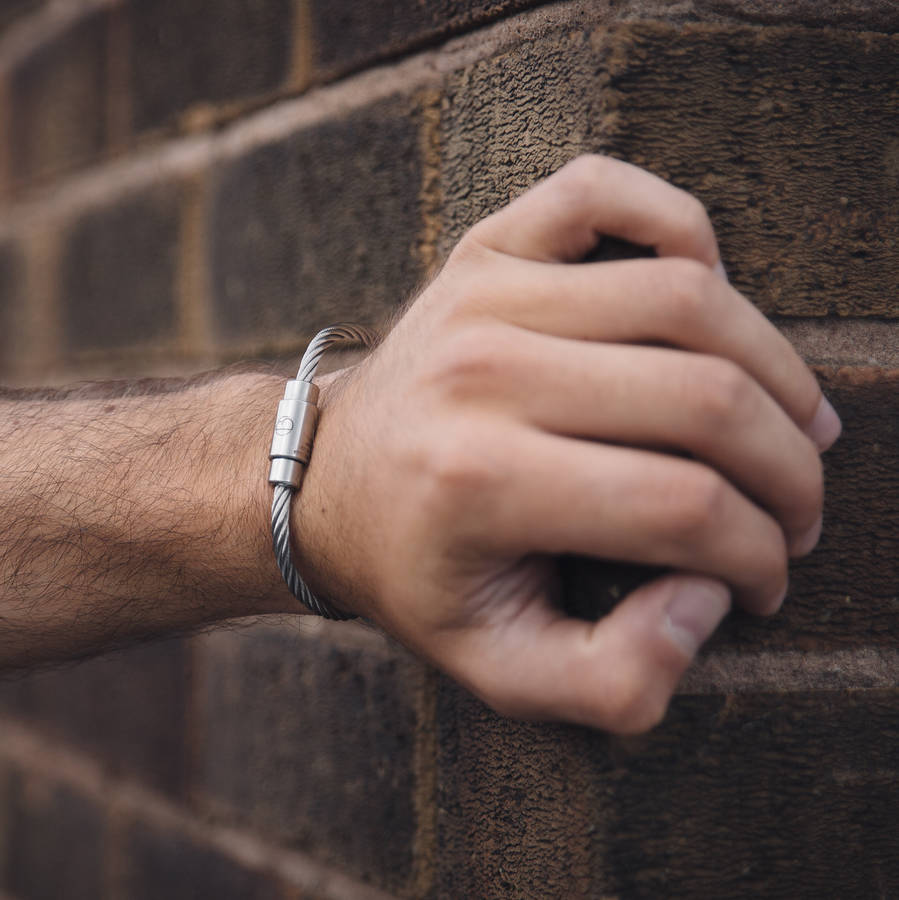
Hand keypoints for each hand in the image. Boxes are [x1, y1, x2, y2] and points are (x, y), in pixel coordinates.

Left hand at [291, 155, 840, 733]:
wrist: (322, 484)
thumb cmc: (415, 572)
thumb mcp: (497, 668)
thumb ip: (613, 680)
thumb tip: (708, 599)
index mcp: (481, 484)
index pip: (686, 508)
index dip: (758, 554)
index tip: (765, 579)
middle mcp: (483, 374)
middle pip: (706, 398)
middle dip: (789, 468)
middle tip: (799, 509)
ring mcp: (483, 296)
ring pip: (688, 299)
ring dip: (773, 366)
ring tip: (792, 420)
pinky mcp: (484, 251)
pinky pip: (603, 193)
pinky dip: (678, 224)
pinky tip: (708, 291)